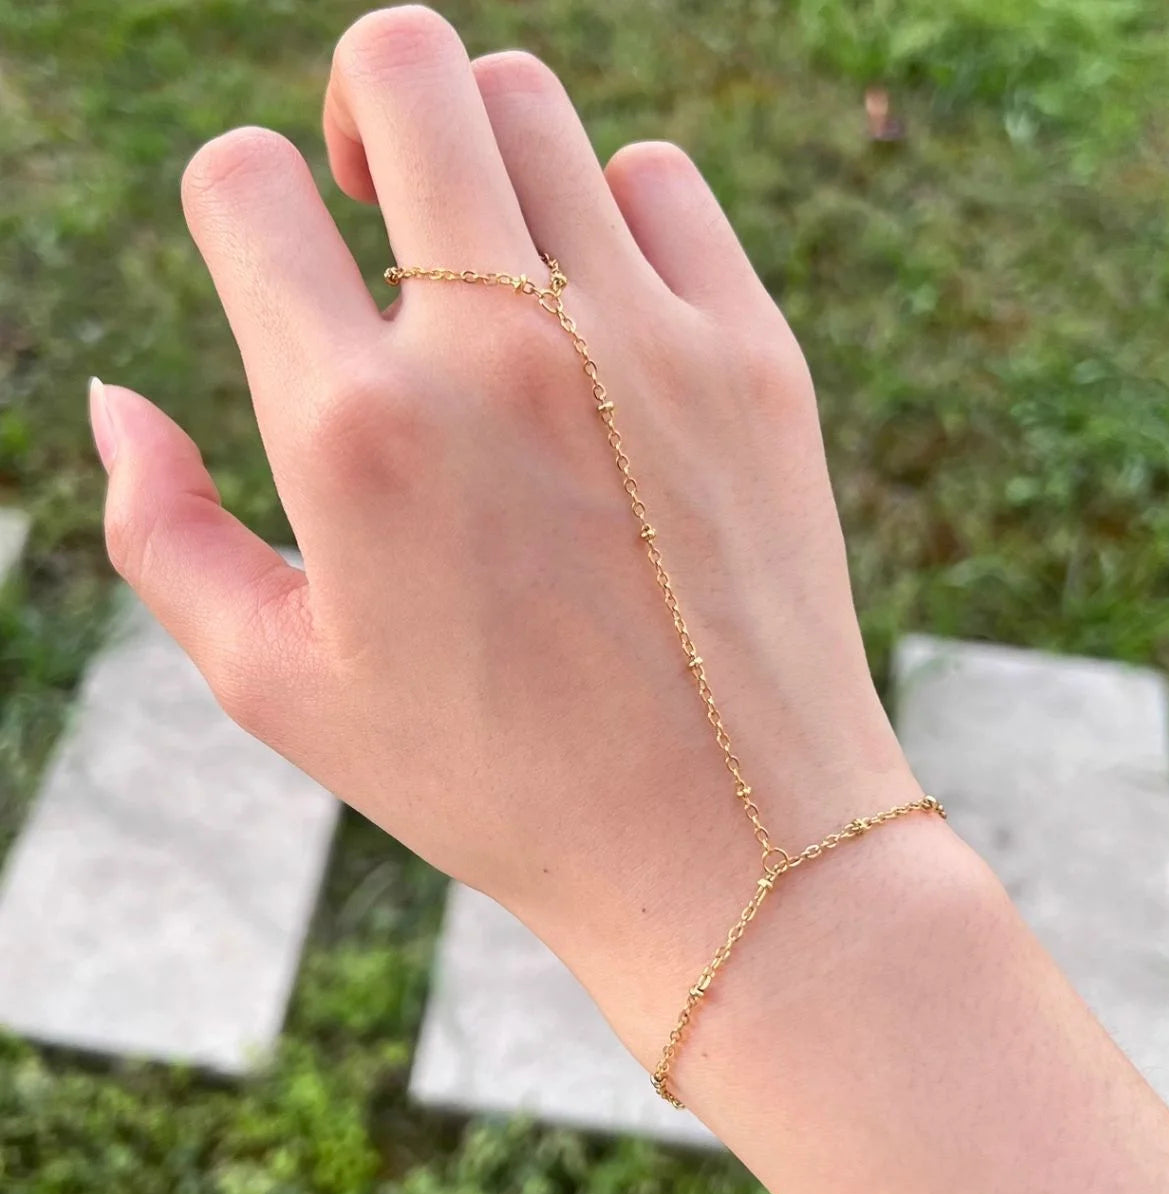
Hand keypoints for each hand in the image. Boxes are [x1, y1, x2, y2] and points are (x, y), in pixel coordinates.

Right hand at [92, 4, 922, 1062]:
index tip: (280, 259)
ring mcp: (646, 337)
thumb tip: (112, 397)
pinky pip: (664, 185)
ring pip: (534, 105)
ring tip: (493, 264)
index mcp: (356, 433)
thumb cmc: (495, 780)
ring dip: (484, 156)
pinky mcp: (755, 354)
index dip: (237, 201)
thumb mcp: (283, 689)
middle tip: (374, 183)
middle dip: (361, 97)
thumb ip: (157, 533)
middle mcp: (501, 351)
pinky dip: (613, 214)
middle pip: (402, 62)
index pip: (239, 184)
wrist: (730, 840)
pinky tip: (603, 310)